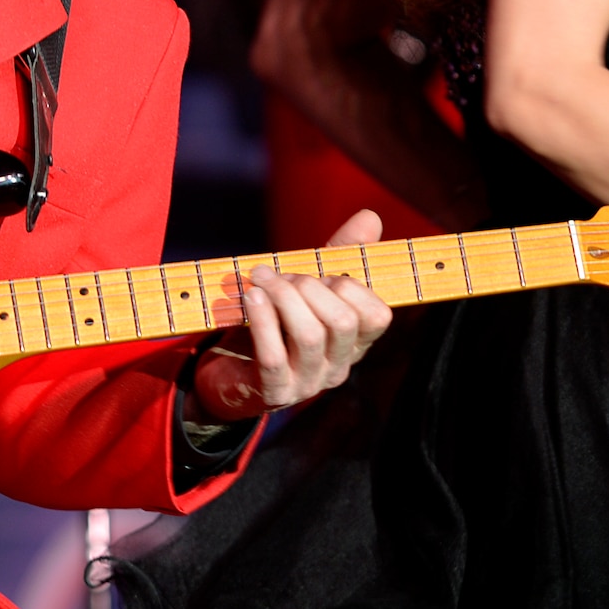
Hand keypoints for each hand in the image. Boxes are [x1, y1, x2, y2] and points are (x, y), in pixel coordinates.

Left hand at [188, 210, 393, 421]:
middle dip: (310, 287)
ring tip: (259, 279)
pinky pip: (274, 357)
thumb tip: (370, 217)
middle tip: (281, 275)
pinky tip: (250, 297)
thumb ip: (339, 255)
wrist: (230, 371)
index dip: (350, 285)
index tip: (319, 273)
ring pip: (309, 336)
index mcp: (354, 342)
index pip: (378, 316)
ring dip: (282, 297)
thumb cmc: (277, 322)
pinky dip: (262, 320)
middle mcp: (338, 366)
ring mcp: (308, 383)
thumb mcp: (308, 287)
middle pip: (343, 322)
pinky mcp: (274, 392)